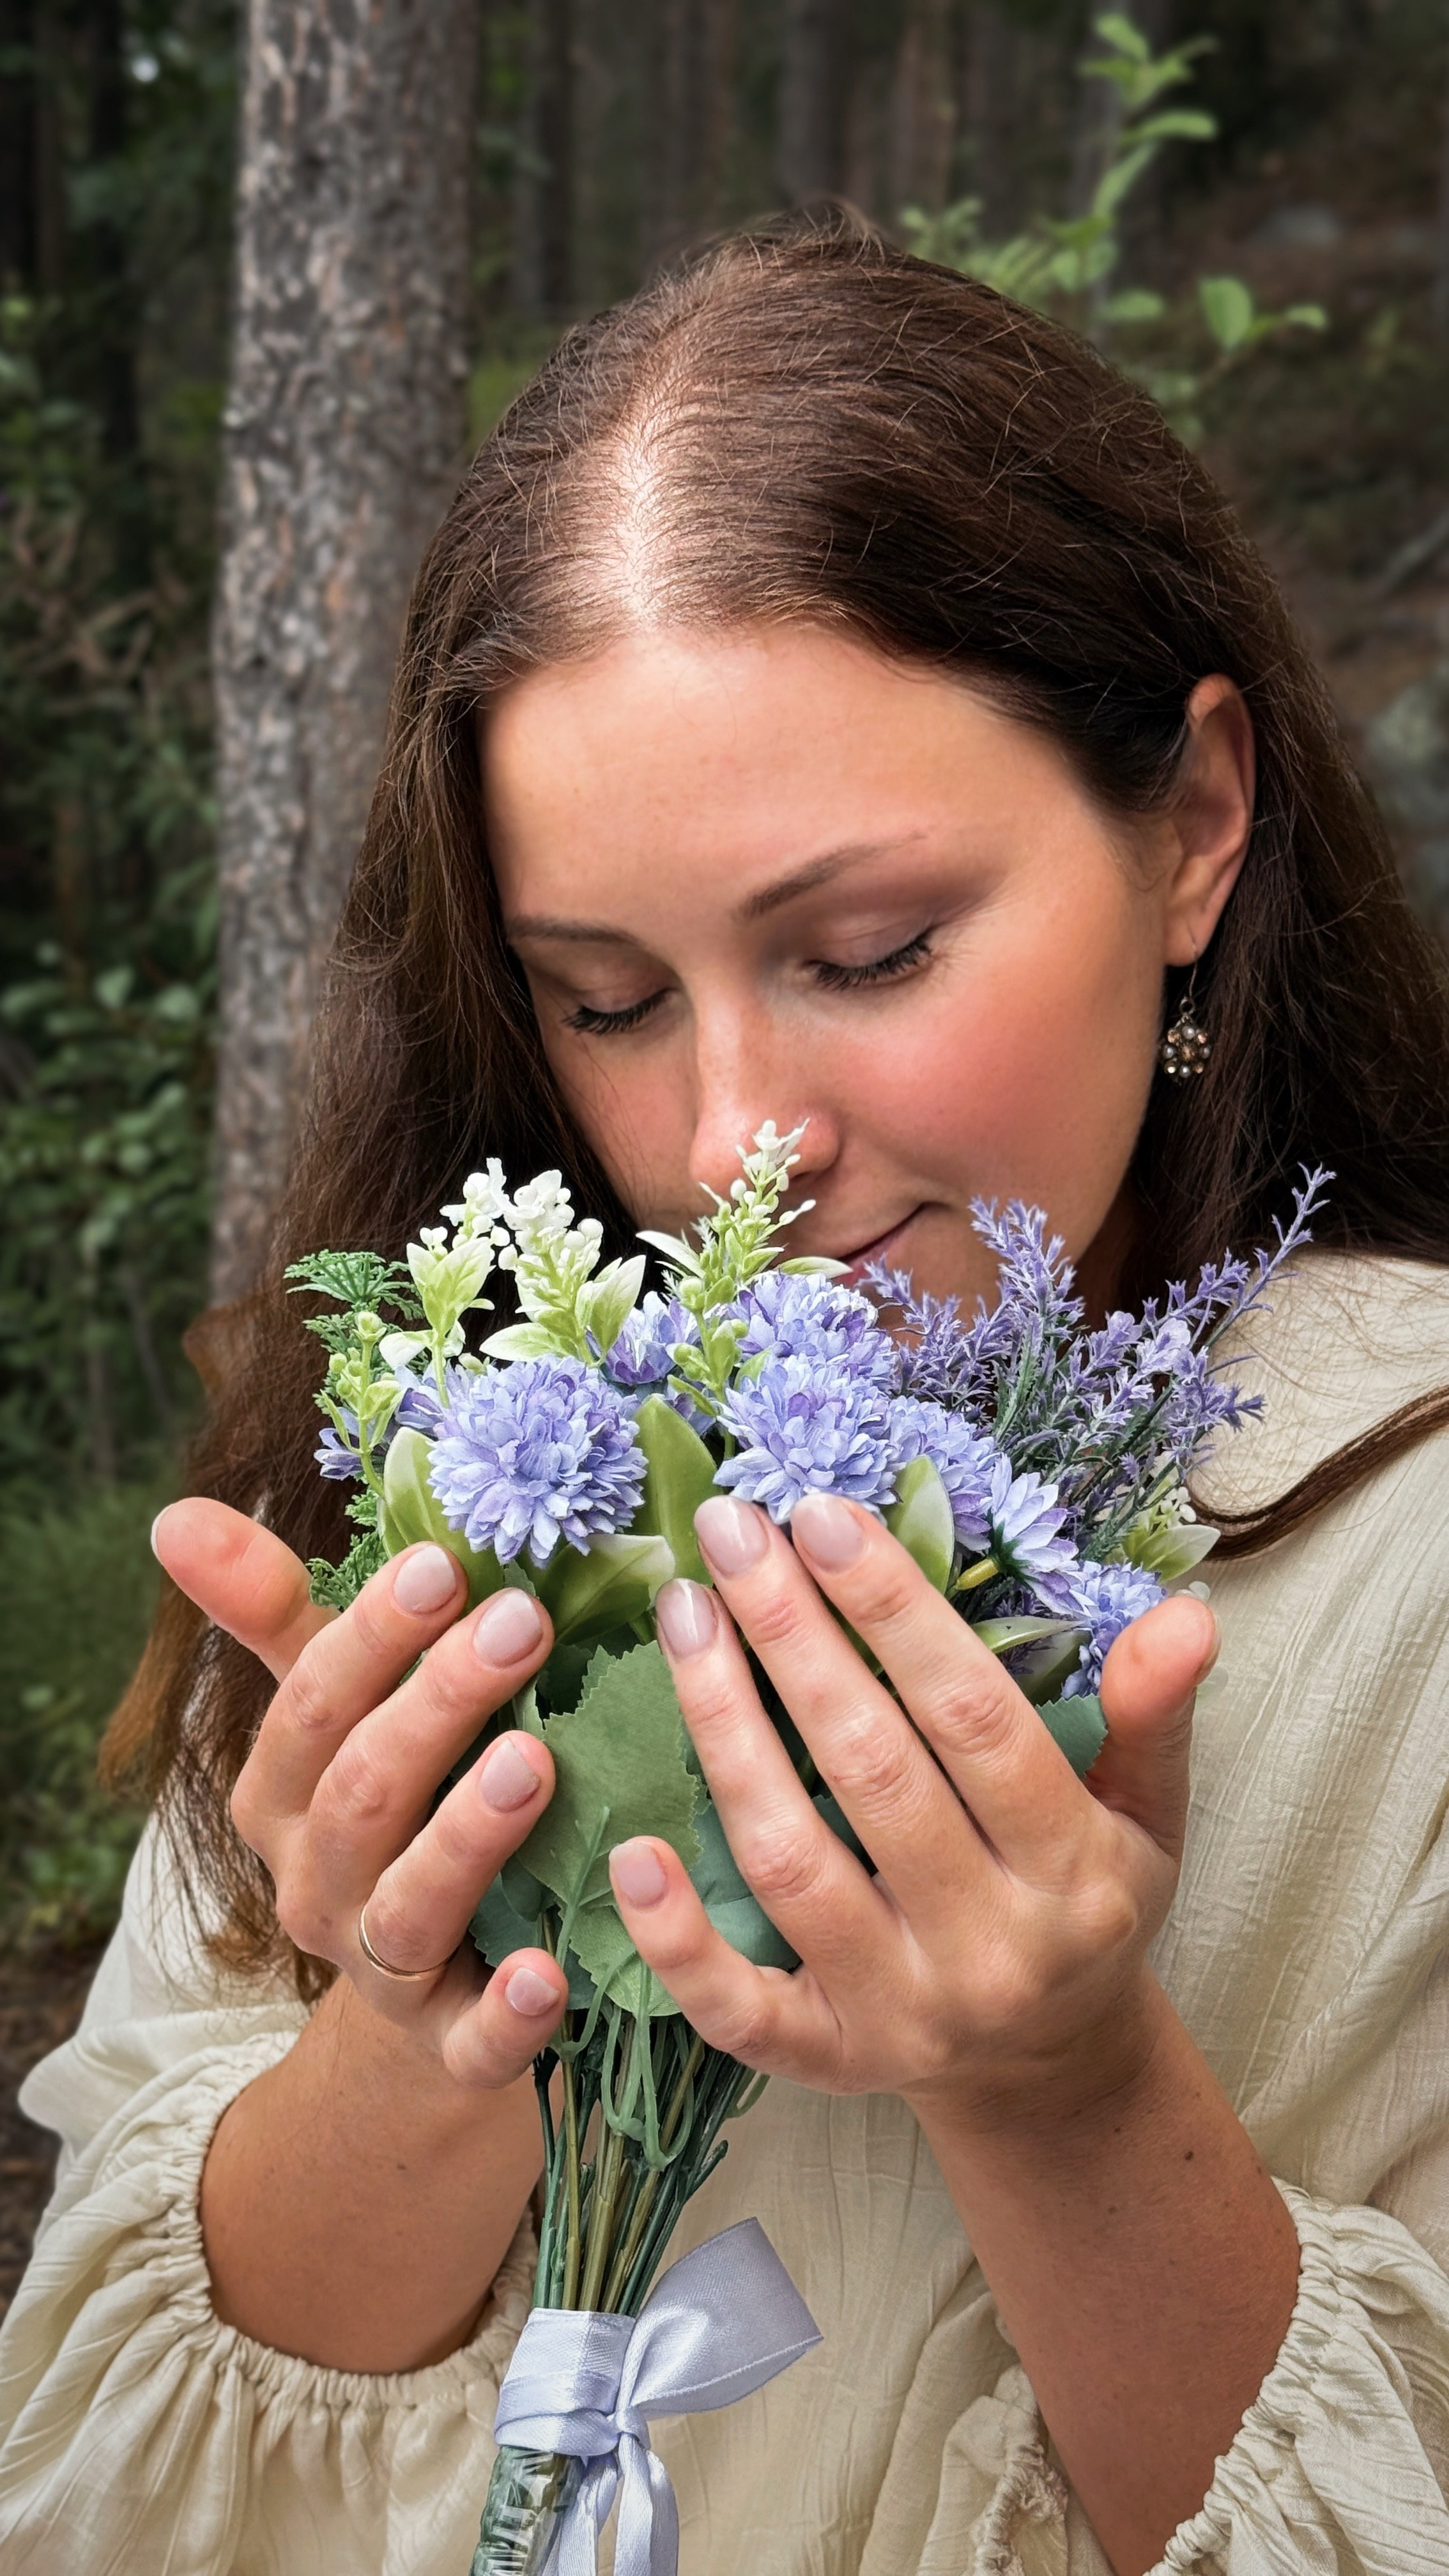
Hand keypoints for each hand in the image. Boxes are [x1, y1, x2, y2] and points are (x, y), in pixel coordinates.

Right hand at [153, 1500, 570, 2084]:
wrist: (425, 1982)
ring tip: (535, 1761)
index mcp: (281, 1798)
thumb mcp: (331, 1705)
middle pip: (365, 1794)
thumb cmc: (389, 1800)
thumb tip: (176, 1511)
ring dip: (469, 1834)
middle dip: (437, 1704)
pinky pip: (472, 2040)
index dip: (372, 1636)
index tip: (444, 1564)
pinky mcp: (453, 2044)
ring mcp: (382, 1970)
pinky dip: (507, 2013)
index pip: (311, 1708)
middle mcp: (317, 1885)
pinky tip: (549, 1972)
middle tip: (523, 1622)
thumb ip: (270, 1612)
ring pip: (410, 1904)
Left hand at [608, 1491, 1217, 2123]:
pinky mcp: (821, 2063)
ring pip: (790, 1860)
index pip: (972, 1718)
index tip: (823, 1514)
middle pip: (870, 1769)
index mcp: (1073, 1872)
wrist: (1051, 2072)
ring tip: (683, 1615)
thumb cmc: (1088, 1903)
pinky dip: (677, 1938)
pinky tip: (633, 1849)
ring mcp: (898, 2011)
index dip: (895, 1611)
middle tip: (733, 1529)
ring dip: (722, 1728)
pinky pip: (737, 2008)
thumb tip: (1183, 1614)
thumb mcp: (1146, 1814)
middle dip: (792, 1634)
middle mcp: (988, 1947)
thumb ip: (1151, 1713)